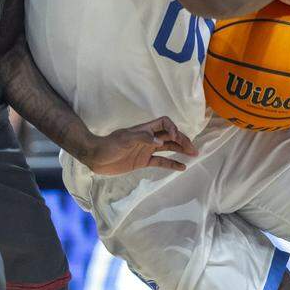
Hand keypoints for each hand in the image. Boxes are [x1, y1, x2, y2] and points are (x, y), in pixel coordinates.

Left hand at [82, 116, 198, 174]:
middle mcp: (149, 138)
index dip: (172, 128)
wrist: (96, 158)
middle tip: (193, 149)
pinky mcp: (143, 161)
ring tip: (193, 154)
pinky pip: (161, 161)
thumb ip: (143, 138)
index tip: (175, 137)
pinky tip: (182, 167)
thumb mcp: (124, 139)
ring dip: (181, 150)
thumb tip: (161, 141)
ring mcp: (147, 150)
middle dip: (183, 140)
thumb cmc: (109, 145)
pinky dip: (172, 163)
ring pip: (169, 148)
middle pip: (170, 136)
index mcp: (145, 129)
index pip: (164, 123)